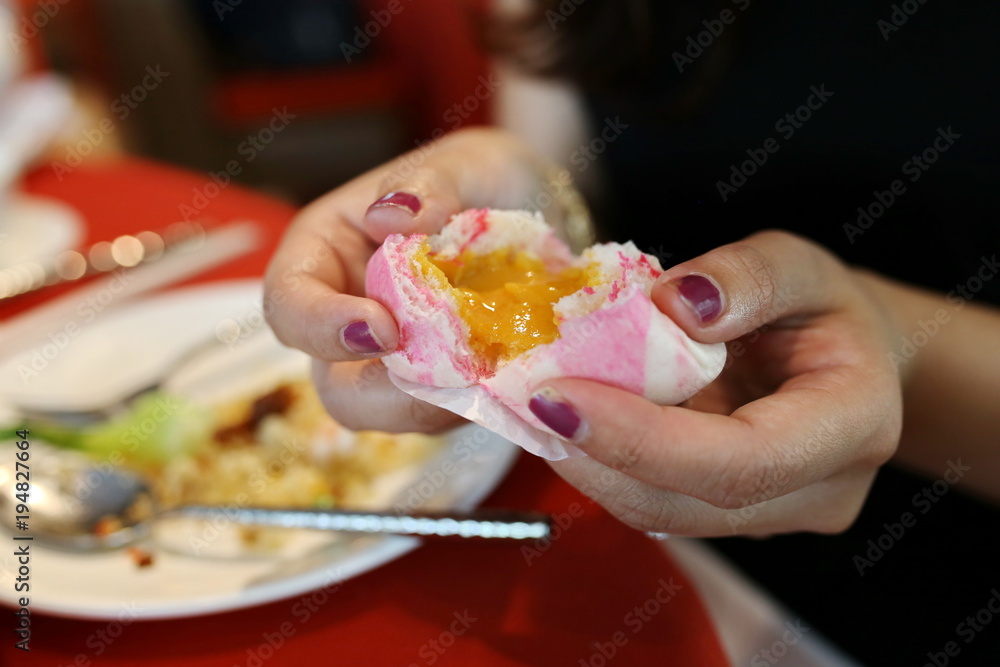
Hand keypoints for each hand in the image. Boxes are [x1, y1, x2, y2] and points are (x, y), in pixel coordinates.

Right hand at [264, 128, 553, 432]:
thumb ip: (431, 183)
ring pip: (394, 412)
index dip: (321, 325)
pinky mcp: (445, 386)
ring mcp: (397, 361)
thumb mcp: (463, 164)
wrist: (541, 212)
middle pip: (336, 385)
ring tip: (494, 366)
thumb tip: (388, 213)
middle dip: (383, 394)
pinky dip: (478, 402)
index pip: (289, 302)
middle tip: (443, 373)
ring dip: (441, 402)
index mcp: (327, 252)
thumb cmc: (482, 180)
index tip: (383, 327)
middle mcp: (352, 316)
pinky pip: (448, 413)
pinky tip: (513, 373)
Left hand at [532, 231, 904, 536]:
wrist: (845, 359)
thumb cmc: (824, 310)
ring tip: (536, 407)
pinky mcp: (729, 513)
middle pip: (692, 502)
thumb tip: (674, 305)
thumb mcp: (801, 265)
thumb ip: (749, 278)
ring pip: (664, 512)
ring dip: (589, 465)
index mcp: (853, 424)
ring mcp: (773, 514)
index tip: (561, 396)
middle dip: (597, 459)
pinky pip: (656, 501)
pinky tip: (568, 420)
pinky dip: (603, 465)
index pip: (745, 460)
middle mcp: (819, 491)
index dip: (645, 438)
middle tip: (527, 402)